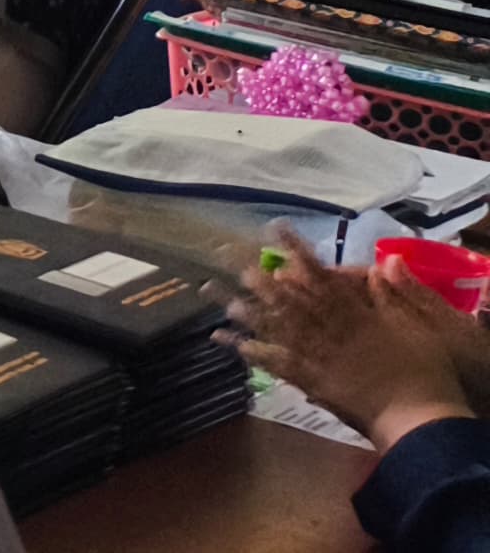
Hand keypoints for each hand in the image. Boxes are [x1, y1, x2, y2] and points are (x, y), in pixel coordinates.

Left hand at [233, 246, 480, 452]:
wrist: (419, 418)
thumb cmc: (425, 372)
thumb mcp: (419, 327)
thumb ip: (396, 295)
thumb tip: (385, 261)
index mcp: (355, 314)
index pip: (322, 276)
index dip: (298, 252)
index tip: (276, 229)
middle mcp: (330, 331)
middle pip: (290, 301)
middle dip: (262, 282)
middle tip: (234, 264)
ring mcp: (318, 357)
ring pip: (277, 329)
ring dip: (250, 314)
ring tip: (222, 301)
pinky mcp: (313, 383)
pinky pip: (277, 365)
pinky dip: (253, 353)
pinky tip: (230, 344)